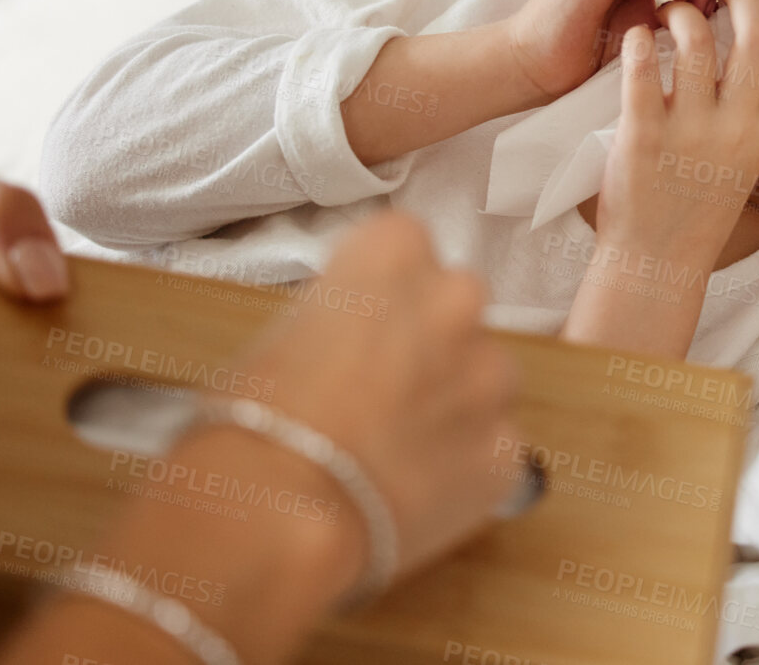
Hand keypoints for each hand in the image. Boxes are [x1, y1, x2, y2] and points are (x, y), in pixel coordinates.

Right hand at [0, 211, 523, 664]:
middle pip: (455, 304)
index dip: (380, 288)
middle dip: (428, 337)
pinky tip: (415, 489)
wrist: (278, 515)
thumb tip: (352, 338)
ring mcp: (490, 376)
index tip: (358, 321)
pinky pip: (492, 448)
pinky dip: (463, 466)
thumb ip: (341, 313)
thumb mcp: (279, 332)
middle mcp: (456, 301)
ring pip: (486, 376)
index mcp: (394, 252)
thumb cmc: (253, 420)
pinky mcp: (505, 450)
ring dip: (455, 399)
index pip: (404, 244)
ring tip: (398, 445)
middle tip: (381, 385)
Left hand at [561, 0, 758, 355]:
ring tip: (664, 12)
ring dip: (677, 11)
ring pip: (694, 38)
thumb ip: (748, 118)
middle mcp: (736, 125)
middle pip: (753, 31)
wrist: (658, 262)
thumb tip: (750, 66)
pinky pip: (642, 67)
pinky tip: (630, 36)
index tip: (738, 2)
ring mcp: (691, 129)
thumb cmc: (695, 210)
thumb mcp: (741, 164)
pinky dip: (636, 40)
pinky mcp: (643, 135)